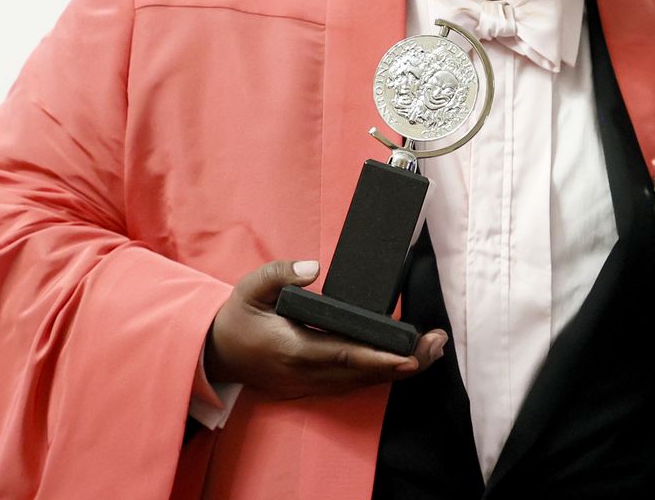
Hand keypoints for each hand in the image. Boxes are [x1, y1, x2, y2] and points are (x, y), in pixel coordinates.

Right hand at [204, 259, 447, 400]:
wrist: (216, 353)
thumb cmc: (238, 317)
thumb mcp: (250, 288)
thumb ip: (280, 274)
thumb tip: (313, 268)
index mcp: (293, 349)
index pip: (344, 354)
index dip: (380, 356)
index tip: (411, 354)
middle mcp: (306, 373)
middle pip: (363, 373)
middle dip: (405, 362)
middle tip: (438, 343)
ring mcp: (310, 384)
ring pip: (362, 382)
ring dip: (399, 370)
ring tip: (432, 350)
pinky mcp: (314, 386)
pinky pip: (353, 384)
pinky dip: (381, 374)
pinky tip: (404, 362)